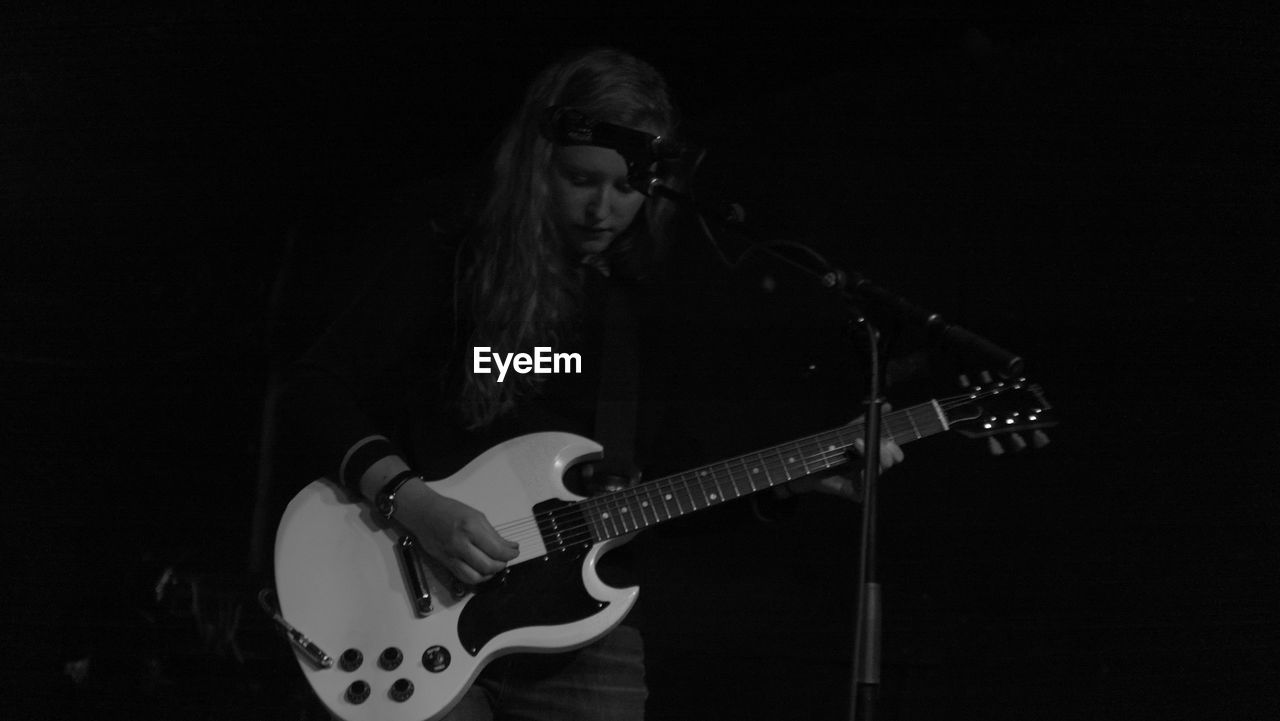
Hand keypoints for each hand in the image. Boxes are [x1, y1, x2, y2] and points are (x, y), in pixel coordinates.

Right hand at [393, 482, 518, 584]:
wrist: (424, 513)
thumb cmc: (451, 511)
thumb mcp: (476, 516)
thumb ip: (493, 534)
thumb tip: (510, 547)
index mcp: (471, 528)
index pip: (496, 550)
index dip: (510, 554)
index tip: (515, 551)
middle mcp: (460, 544)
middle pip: (488, 566)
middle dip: (501, 564)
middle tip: (505, 559)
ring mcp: (451, 556)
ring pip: (475, 577)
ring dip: (489, 575)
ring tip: (494, 566)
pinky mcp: (445, 563)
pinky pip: (463, 577)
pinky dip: (476, 578)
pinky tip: (482, 571)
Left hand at [784, 406, 904, 500]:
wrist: (805, 464)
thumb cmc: (826, 448)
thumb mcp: (847, 431)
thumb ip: (866, 421)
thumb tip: (888, 406)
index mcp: (873, 454)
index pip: (893, 453)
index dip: (895, 448)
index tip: (888, 440)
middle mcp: (871, 467)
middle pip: (890, 462)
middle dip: (885, 449)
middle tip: (871, 439)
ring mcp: (863, 480)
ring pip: (879, 471)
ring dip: (872, 456)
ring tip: (857, 442)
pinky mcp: (855, 492)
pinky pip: (866, 487)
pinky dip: (864, 476)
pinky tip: (859, 468)